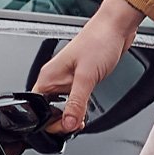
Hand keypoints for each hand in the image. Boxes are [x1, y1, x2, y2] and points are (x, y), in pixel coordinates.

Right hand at [33, 0, 144, 133]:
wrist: (116, 27)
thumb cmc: (99, 41)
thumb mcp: (86, 77)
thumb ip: (76, 103)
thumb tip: (68, 123)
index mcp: (49, 76)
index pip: (37, 108)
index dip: (49, 122)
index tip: (65, 127)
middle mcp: (56, 77)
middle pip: (49, 109)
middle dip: (61, 121)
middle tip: (75, 124)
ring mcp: (68, 78)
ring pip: (62, 105)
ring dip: (71, 114)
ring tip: (81, 119)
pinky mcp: (80, 78)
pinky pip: (74, 98)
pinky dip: (79, 107)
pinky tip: (86, 110)